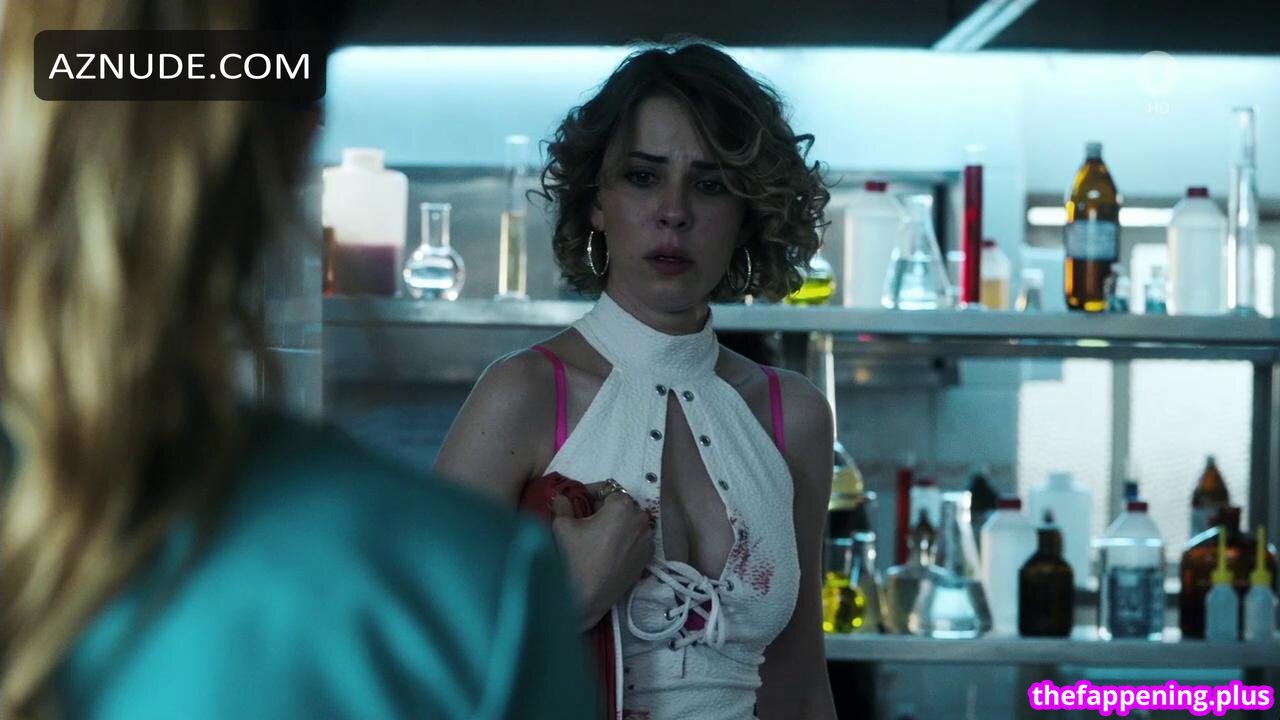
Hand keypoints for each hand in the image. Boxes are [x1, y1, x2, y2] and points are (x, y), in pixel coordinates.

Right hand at [550, 481, 654, 629]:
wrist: (586, 598)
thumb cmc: (574, 557)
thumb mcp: (562, 526)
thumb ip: (562, 505)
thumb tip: (560, 496)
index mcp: (622, 505)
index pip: (606, 489)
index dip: (590, 493)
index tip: (577, 501)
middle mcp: (641, 518)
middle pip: (621, 504)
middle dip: (605, 508)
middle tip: (586, 518)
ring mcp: (647, 539)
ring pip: (631, 522)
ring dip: (617, 523)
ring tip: (598, 535)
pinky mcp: (647, 557)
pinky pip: (637, 539)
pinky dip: (626, 539)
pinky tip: (609, 549)